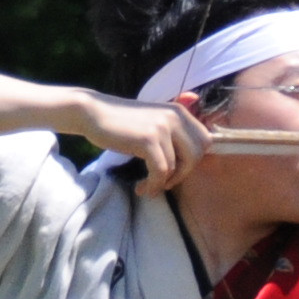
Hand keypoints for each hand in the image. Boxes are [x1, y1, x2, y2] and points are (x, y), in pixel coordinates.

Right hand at [78, 95, 207, 186]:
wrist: (93, 113)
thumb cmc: (123, 124)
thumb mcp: (154, 121)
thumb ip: (176, 132)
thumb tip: (205, 148)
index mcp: (180, 111)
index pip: (206, 141)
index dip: (193, 160)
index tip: (175, 170)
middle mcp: (175, 116)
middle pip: (197, 155)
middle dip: (182, 174)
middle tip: (163, 181)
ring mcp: (162, 126)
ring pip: (178, 166)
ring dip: (163, 182)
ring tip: (148, 186)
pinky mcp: (148, 139)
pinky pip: (161, 171)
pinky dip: (152, 184)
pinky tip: (141, 187)